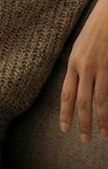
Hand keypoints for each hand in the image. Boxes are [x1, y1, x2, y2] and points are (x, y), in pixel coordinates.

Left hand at [60, 0, 107, 141]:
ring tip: (103, 134)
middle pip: (82, 102)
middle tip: (84, 140)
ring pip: (100, 100)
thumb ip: (79, 67)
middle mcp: (85, 67)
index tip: (65, 129)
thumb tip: (79, 86)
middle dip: (83, 123)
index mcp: (73, 63)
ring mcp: (101, 67)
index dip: (65, 113)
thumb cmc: (97, 29)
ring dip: (102, 120)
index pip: (67, 94)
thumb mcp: (81, 48)